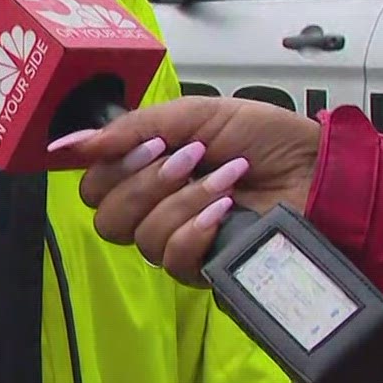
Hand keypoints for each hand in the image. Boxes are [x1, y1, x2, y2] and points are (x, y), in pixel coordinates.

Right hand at [51, 96, 323, 284]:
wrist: (315, 168)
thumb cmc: (263, 138)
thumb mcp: (193, 115)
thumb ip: (129, 130)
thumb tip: (68, 144)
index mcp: (146, 169)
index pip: (93, 184)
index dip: (110, 166)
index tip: (148, 144)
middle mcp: (154, 207)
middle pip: (105, 216)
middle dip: (144, 181)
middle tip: (186, 156)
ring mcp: (177, 240)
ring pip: (139, 237)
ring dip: (182, 199)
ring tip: (224, 177)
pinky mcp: (203, 267)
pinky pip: (173, 258)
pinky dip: (197, 227)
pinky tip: (225, 208)